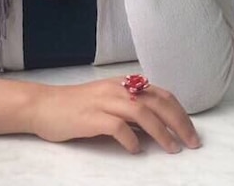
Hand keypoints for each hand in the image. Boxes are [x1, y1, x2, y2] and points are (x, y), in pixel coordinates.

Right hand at [29, 77, 201, 153]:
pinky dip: (131, 139)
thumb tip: (158, 125)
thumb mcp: (108, 101)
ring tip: (171, 148)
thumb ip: (131, 108)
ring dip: (161, 132)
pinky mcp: (91, 117)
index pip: (162, 95)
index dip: (180, 113)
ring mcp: (103, 102)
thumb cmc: (76, 107)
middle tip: (191, 143)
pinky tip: (136, 149)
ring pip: (142, 112)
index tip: (191, 131)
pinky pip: (117, 126)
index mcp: (124, 84)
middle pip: (157, 103)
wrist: (43, 106)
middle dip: (179, 123)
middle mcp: (117, 89)